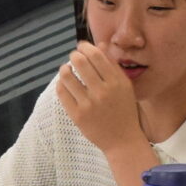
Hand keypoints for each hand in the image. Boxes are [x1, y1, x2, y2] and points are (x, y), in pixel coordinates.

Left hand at [55, 41, 145, 158]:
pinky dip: (61, 83)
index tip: (82, 46)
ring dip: (65, 68)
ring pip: (67, 76)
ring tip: (67, 69)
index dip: (85, 47)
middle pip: (80, 62)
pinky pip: (62, 92)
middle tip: (74, 57)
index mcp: (116, 82)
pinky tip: (65, 83)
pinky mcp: (77, 115)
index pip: (96, 55)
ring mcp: (88, 104)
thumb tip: (100, 44)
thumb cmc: (124, 111)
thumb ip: (113, 65)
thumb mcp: (125, 86)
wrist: (122, 140)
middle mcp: (102, 92)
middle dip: (74, 55)